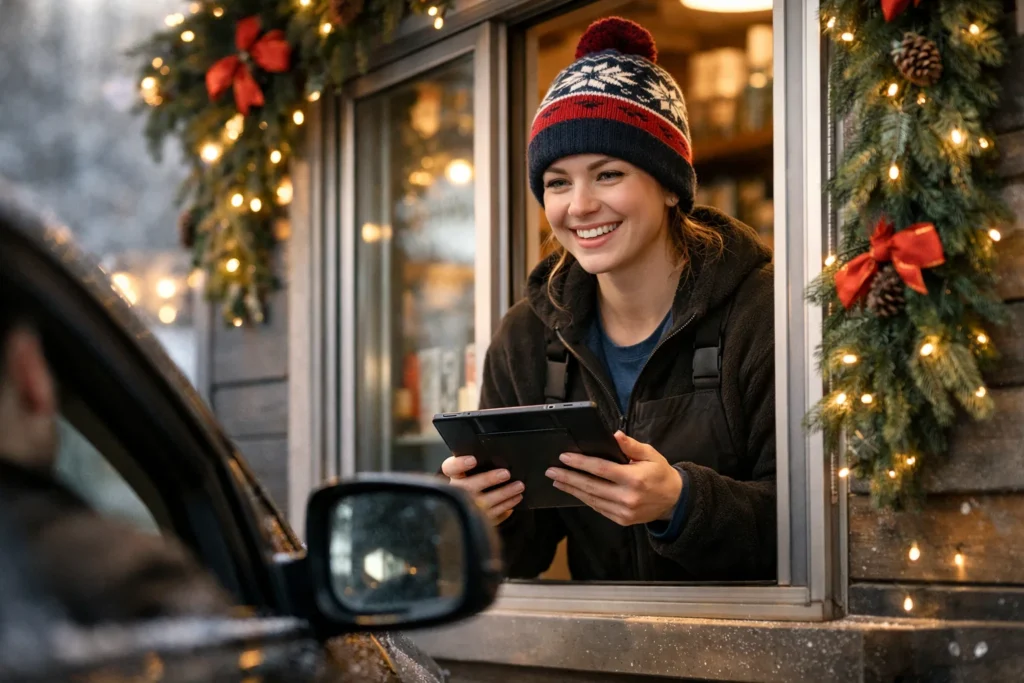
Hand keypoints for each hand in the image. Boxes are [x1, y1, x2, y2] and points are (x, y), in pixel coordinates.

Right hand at [441, 455, 524, 524]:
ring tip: (518, 487)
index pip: (450, 468)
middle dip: (489, 479)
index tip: (473, 460)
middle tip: (505, 474)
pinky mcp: (479, 520)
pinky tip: (515, 499)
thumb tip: (496, 456)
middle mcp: (458, 494)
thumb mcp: (467, 474)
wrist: (464, 510)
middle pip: (470, 486)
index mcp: (454, 477)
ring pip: (486, 502)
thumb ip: (477, 465)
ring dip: (505, 494)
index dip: (460, 464)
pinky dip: (506, 507)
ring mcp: (469, 509)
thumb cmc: (469, 485)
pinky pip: (494, 515)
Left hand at [544, 431, 682, 526]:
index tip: (564, 457)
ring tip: (557, 481)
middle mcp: (627, 497)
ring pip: (591, 499)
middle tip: (551, 471)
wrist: (674, 500)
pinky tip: (574, 491)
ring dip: (572, 490)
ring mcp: (623, 511)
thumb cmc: (660, 473)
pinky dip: (585, 499)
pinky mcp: (621, 520)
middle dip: (568, 478)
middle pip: (591, 486)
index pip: (601, 469)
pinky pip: (598, 508)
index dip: (580, 463)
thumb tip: (615, 435)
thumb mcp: (650, 454)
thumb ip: (631, 445)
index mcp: (634, 479)